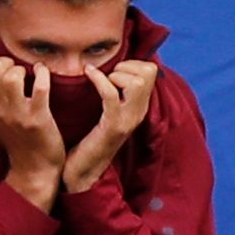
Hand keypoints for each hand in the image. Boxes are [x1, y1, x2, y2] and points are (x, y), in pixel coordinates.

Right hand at [0, 53, 72, 203]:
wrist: (33, 167)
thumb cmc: (11, 140)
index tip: (3, 68)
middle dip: (7, 62)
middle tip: (16, 70)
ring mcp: (17, 114)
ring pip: (12, 76)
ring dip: (21, 69)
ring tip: (27, 75)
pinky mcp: (38, 118)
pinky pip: (40, 87)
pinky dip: (42, 74)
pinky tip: (42, 72)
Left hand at [57, 58, 161, 194]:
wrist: (82, 172)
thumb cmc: (89, 140)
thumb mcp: (108, 113)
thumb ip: (115, 94)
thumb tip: (111, 67)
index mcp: (139, 108)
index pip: (151, 71)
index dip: (132, 63)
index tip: (113, 70)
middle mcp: (138, 112)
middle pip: (149, 73)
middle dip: (125, 66)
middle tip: (107, 76)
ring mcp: (128, 120)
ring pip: (136, 82)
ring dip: (115, 74)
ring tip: (99, 80)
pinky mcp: (112, 126)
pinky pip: (111, 94)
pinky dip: (99, 79)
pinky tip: (88, 73)